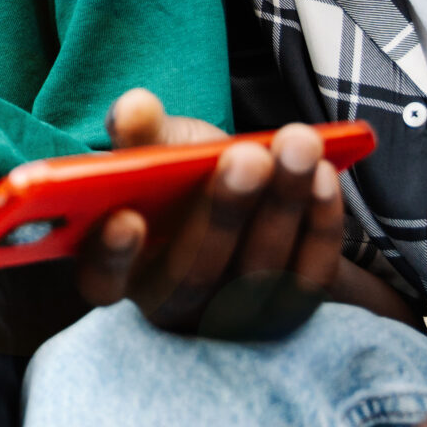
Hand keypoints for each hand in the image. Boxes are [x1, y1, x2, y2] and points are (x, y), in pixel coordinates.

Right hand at [73, 89, 395, 333]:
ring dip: (282, 205)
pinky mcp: (289, 312)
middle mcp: (172, 306)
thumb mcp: (157, 150)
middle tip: (247, 157)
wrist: (242, 195)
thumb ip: (141, 132)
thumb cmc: (182, 178)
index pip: (102, 281)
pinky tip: (325, 174)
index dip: (111, 255)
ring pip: (257, 275)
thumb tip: (134, 106)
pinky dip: (319, 225)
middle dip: (223, 212)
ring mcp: (233, 320)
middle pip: (193, 276)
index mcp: (119, 270)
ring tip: (298, 144)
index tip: (127, 217)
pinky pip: (308, 277)